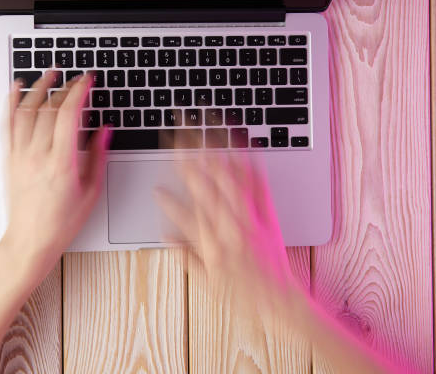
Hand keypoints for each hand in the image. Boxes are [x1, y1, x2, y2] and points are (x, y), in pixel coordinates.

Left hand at [1, 71, 108, 278]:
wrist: (31, 240)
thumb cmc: (61, 222)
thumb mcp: (91, 191)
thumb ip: (98, 156)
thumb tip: (104, 129)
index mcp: (61, 163)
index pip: (68, 115)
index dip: (79, 91)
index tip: (87, 80)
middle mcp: (37, 155)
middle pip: (49, 109)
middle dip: (65, 87)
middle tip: (77, 78)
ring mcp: (20, 156)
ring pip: (26, 111)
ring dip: (39, 87)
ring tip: (50, 73)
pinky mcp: (10, 159)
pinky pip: (7, 124)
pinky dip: (12, 102)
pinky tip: (16, 88)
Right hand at [155, 153, 303, 317]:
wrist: (280, 301)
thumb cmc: (245, 296)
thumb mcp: (210, 283)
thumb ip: (187, 257)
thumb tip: (166, 237)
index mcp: (213, 245)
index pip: (186, 217)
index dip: (169, 202)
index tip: (156, 189)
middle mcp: (229, 228)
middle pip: (205, 190)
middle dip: (190, 165)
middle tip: (178, 145)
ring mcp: (249, 219)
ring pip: (229, 182)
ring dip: (216, 156)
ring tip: (205, 134)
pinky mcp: (267, 215)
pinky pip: (258, 186)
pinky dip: (249, 165)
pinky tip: (242, 147)